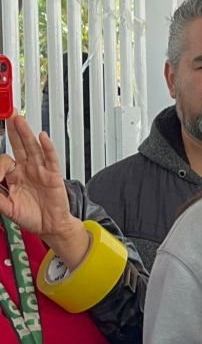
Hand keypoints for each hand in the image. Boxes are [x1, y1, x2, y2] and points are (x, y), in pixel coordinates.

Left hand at [0, 112, 87, 265]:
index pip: (5, 161)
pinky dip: (48, 148)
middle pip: (19, 146)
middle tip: (9, 117)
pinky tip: (43, 137)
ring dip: (26, 134)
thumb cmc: (32, 217)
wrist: (51, 227)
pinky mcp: (53, 176)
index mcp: (16, 176)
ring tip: (19, 120)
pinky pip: (51, 159)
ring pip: (33, 149)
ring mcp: (41, 172)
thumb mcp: (7, 207)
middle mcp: (28, 171)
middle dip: (13, 132)